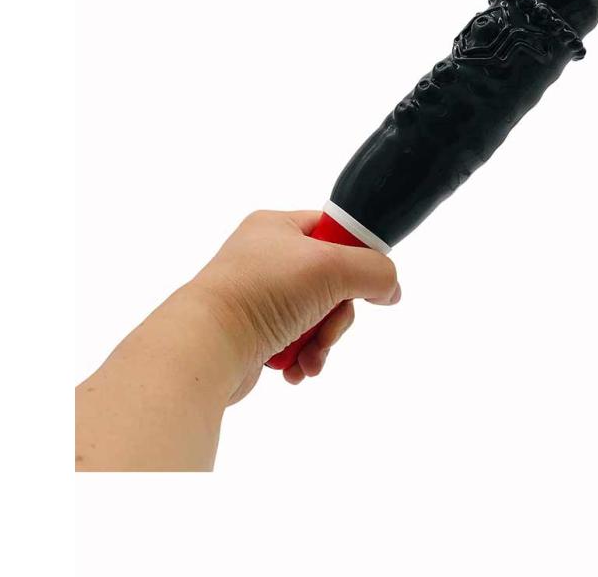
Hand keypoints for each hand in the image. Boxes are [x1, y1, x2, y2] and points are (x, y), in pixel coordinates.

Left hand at [191, 210, 400, 394]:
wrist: (206, 345)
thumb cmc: (263, 292)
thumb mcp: (331, 267)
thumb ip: (373, 271)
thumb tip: (390, 289)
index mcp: (278, 227)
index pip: (333, 229)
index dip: (356, 255)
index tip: (369, 284)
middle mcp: (266, 257)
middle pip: (331, 281)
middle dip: (338, 315)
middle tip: (329, 330)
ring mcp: (258, 295)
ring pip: (316, 316)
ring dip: (323, 342)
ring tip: (311, 359)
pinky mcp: (252, 331)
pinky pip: (295, 341)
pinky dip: (302, 357)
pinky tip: (296, 370)